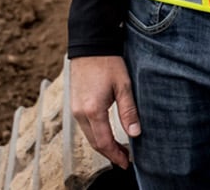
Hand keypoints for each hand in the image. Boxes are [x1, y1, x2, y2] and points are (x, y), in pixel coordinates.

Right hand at [69, 55, 139, 169]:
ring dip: (103, 145)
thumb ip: (128, 111)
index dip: (115, 155)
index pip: (104, 142)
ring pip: (89, 136)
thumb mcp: (123, 85)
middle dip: (110, 154)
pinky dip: (96, 135)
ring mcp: (75, 109)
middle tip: (125, 160)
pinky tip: (107, 135)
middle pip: (94, 143)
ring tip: (119, 150)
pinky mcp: (75, 104)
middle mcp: (80, 113)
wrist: (90, 47)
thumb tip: (135, 133)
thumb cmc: (108, 63)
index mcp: (93, 110)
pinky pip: (85, 127)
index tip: (126, 163)